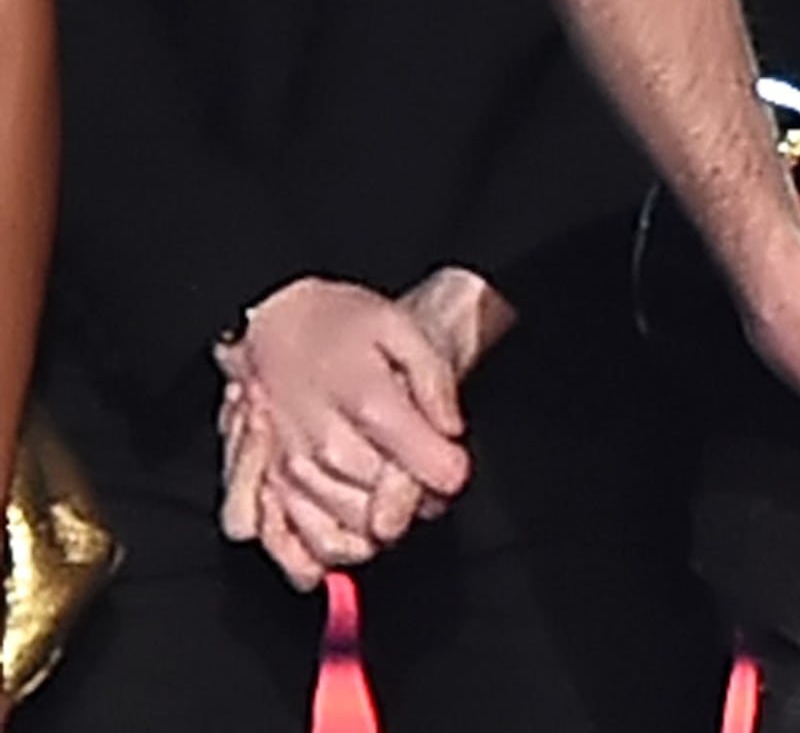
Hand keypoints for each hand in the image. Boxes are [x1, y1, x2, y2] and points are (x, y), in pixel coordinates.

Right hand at [213, 277, 471, 580]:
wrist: (279, 317)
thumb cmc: (346, 326)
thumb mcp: (405, 331)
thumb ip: (434, 380)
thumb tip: (449, 429)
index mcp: (360, 397)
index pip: (408, 453)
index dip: (439, 473)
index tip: (452, 476)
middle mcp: (317, 436)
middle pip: (371, 497)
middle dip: (406, 507)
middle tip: (425, 497)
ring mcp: (284, 461)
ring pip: (330, 524)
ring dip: (364, 537)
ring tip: (386, 527)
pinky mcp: (260, 478)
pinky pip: (275, 531)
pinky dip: (299, 557)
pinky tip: (320, 569)